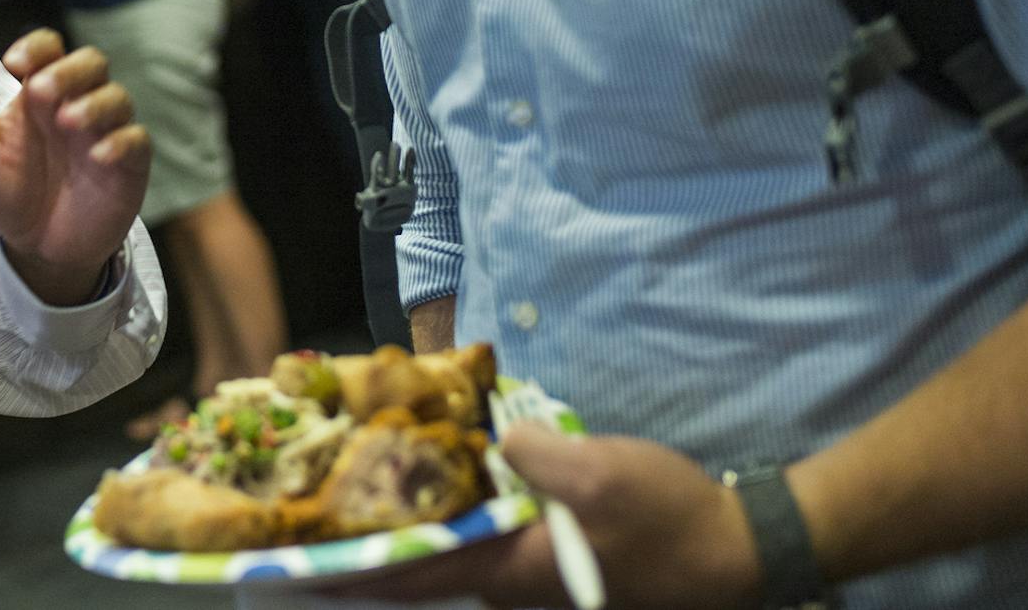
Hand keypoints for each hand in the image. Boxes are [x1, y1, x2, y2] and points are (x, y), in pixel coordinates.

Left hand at [0, 28, 149, 305]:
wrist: (36, 248)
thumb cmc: (8, 193)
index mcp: (38, 93)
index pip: (48, 48)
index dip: (37, 46)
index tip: (14, 63)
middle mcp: (75, 103)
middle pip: (90, 61)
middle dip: (68, 70)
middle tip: (40, 90)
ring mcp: (104, 131)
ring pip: (117, 96)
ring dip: (93, 103)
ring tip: (66, 123)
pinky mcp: (127, 163)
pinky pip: (136, 139)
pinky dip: (120, 142)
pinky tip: (97, 156)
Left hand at [324, 425, 759, 607]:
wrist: (739, 550)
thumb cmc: (667, 519)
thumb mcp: (599, 474)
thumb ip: (534, 456)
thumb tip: (497, 443)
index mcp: (507, 574)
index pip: (409, 574)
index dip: (346, 571)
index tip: (288, 570)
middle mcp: (509, 585)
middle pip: (423, 559)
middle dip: (371, 533)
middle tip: (318, 498)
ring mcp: (532, 576)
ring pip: (454, 545)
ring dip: (415, 516)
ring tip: (368, 474)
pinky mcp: (553, 560)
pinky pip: (487, 536)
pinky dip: (459, 509)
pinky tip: (446, 472)